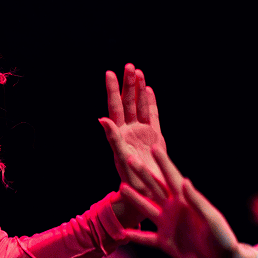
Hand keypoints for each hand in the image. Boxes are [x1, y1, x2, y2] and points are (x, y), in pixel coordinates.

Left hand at [100, 65, 166, 222]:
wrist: (146, 191)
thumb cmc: (131, 178)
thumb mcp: (121, 156)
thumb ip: (113, 137)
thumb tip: (102, 118)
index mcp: (119, 133)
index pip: (115, 106)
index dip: (112, 90)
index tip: (110, 73)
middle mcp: (129, 130)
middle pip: (128, 102)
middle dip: (128, 84)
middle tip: (129, 66)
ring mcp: (142, 132)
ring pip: (140, 106)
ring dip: (139, 89)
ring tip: (139, 72)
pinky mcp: (155, 136)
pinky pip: (153, 116)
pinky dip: (152, 103)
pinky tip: (149, 90)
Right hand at [118, 147, 257, 257]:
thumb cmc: (223, 240)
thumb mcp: (212, 219)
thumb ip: (197, 201)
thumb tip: (184, 180)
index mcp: (187, 201)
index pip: (172, 177)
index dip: (163, 162)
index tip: (154, 147)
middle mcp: (174, 210)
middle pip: (154, 189)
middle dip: (142, 174)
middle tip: (128, 159)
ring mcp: (168, 226)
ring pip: (146, 210)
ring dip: (134, 200)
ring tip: (121, 189)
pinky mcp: (165, 243)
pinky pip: (145, 238)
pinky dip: (133, 235)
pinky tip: (120, 232)